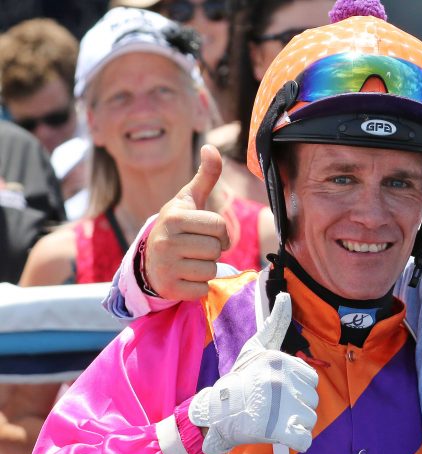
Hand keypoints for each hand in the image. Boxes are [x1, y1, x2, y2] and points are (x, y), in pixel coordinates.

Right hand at [146, 145, 231, 300]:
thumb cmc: (177, 227)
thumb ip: (205, 176)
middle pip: (217, 249)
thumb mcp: (188, 201)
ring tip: (189, 261)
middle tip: (196, 248)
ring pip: (211, 269)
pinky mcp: (170, 288)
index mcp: (174, 217)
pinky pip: (203, 289)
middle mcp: (166, 240)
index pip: (220, 227)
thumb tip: (211, 147)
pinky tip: (185, 277)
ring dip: (206, 268)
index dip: (220, 232)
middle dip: (213, 250)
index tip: (207, 234)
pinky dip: (199, 286)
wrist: (150, 260)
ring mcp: (166, 265)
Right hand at [189, 293, 317, 453]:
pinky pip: (305, 439)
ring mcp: (281, 406)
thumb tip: (285, 295)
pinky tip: (281, 435)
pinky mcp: (279, 430)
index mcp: (280, 361)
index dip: (295, 387)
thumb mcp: (256, 348)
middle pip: (312, 398)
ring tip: (272, 418)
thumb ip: (275, 323)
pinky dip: (297, 440)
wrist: (215, 414)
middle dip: (296, 405)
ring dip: (295, 422)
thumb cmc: (239, 380)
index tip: (273, 389)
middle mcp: (282, 380)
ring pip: (310, 418)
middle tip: (271, 405)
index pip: (309, 378)